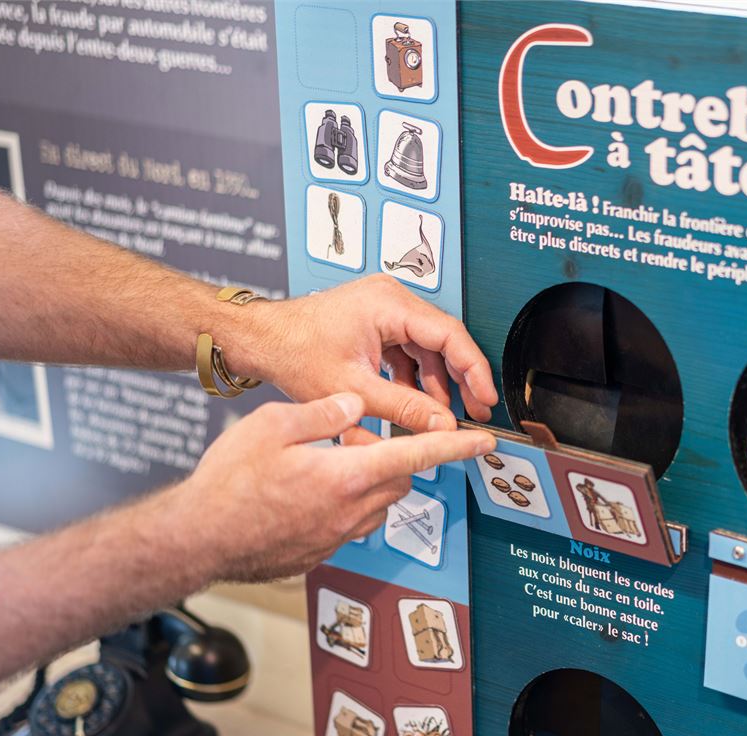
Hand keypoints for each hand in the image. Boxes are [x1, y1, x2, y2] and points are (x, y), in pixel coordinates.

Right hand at [172, 391, 494, 583]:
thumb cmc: (227, 483)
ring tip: (325, 465)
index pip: (417, 455)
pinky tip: (306, 494)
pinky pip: (350, 523)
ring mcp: (337, 536)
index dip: (455, 446)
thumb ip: (323, 411)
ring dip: (369, 482)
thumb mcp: (273, 425)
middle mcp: (352, 510)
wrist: (196, 540)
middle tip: (359, 440)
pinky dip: (344, 504)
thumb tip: (356, 404)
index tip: (485, 443)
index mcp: (347, 474)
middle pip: (400, 479)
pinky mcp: (320, 552)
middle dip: (396, 458)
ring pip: (378, 503)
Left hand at [236, 275, 498, 435]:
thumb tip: (441, 425)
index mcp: (389, 305)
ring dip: (435, 382)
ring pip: (426, 348)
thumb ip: (404, 410)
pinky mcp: (375, 322)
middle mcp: (390, 299)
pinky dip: (414, 377)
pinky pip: (408, 349)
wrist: (260, 341)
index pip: (450, 335)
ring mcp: (383, 309)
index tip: (486, 396)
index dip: (474, 370)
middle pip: (443, 341)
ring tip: (441, 416)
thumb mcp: (355, 390)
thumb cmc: (292, 351)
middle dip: (459, 380)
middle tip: (474, 410)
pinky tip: (414, 403)